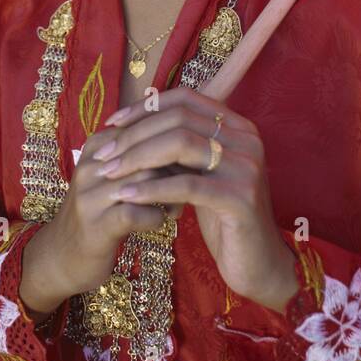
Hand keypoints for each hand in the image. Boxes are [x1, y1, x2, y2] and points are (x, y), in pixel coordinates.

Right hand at [18, 133, 182, 315]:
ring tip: (178, 203)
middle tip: (192, 183)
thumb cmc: (97, 212)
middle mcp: (91, 168)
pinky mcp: (96, 226)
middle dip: (176, 169)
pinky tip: (162, 221)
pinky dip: (157, 217)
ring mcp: (91, 197)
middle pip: (148, 154)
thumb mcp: (112, 176)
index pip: (144, 130)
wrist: (59, 255)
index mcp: (97, 147)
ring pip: (145, 181)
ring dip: (170, 194)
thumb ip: (139, 157)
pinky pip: (138, 213)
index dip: (172, 144)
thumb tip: (184, 142)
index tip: (188, 159)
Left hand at [99, 89, 298, 312]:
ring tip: (110, 172)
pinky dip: (153, 188)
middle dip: (135, 134)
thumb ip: (179, 148)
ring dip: (138, 157)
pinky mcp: (242, 198)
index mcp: (238, 126)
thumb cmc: (222, 217)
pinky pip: (187, 185)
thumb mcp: (200, 174)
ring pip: (182, 145)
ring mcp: (247, 167)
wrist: (257, 263)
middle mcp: (247, 139)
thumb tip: (129, 123)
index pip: (185, 98)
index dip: (146, 107)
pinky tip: (128, 196)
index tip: (113, 123)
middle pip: (179, 119)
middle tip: (103, 153)